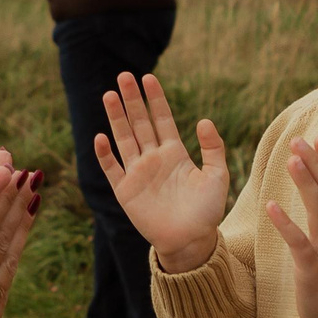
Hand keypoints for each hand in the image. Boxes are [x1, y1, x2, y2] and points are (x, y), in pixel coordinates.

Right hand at [92, 72, 227, 272]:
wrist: (190, 241)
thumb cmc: (206, 211)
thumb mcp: (217, 177)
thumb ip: (213, 148)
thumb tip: (204, 121)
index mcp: (174, 153)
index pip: (161, 118)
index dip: (155, 99)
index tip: (149, 78)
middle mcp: (153, 158)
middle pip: (139, 123)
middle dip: (131, 100)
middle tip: (123, 76)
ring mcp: (137, 173)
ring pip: (124, 139)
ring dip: (116, 118)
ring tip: (109, 95)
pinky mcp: (125, 191)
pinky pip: (112, 169)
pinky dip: (105, 154)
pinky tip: (101, 137)